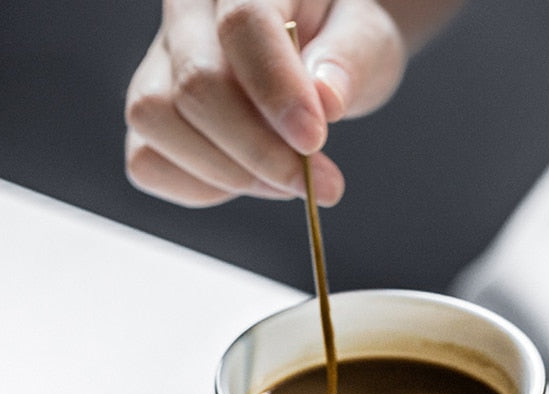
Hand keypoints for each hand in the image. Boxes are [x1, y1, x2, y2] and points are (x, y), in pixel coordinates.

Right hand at [124, 0, 414, 206]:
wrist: (315, 47)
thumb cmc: (337, 37)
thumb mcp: (365, 36)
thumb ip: (350, 59)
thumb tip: (326, 99)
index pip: (242, 25)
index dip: (276, 91)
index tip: (313, 140)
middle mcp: (187, 12)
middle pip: (195, 85)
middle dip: (260, 152)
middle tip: (318, 183)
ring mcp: (158, 63)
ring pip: (157, 121)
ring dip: (230, 172)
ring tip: (286, 179)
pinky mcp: (152, 114)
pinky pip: (147, 160)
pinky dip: (200, 187)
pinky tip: (248, 180)